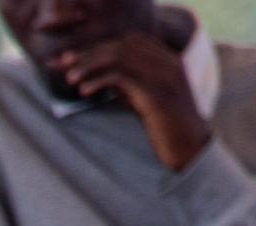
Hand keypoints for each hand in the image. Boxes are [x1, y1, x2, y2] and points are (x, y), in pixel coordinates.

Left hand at [52, 32, 211, 168]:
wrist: (192, 153)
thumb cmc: (168, 133)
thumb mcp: (147, 103)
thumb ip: (130, 88)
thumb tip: (101, 79)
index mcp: (168, 61)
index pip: (130, 42)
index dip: (100, 47)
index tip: (75, 58)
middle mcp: (168, 63)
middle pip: (122, 46)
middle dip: (90, 53)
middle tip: (64, 63)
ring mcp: (165, 76)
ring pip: (120, 56)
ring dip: (90, 64)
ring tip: (70, 78)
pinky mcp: (157, 93)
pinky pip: (122, 77)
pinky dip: (99, 80)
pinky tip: (85, 90)